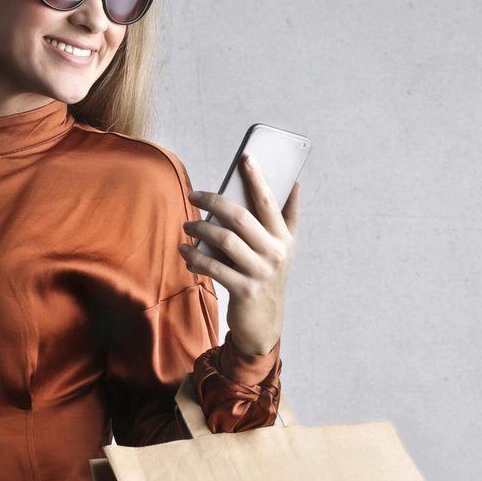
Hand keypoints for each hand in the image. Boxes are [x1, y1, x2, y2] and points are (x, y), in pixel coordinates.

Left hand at [179, 154, 299, 356]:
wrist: (265, 322)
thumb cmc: (269, 277)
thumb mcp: (285, 248)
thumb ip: (290, 217)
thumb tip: (295, 185)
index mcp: (284, 238)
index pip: (269, 202)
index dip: (257, 178)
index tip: (245, 158)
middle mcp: (275, 253)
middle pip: (241, 217)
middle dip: (214, 201)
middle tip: (194, 196)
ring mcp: (260, 272)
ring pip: (225, 240)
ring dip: (201, 229)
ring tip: (187, 226)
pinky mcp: (243, 290)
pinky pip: (214, 268)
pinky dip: (196, 258)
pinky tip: (185, 252)